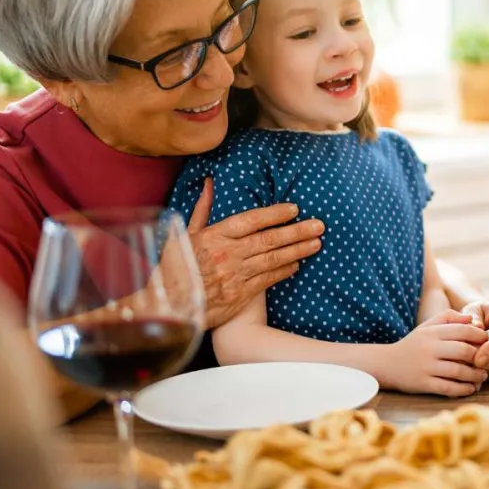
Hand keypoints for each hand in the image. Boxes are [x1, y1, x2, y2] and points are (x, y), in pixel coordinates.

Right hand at [187, 178, 324, 327]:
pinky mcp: (240, 295)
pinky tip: (297, 264)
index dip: (275, 214)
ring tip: (316, 243)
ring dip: (297, 250)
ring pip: (273, 260)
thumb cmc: (176, 267)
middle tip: (319, 226)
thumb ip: (202, 209)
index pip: (251, 220)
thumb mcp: (185, 234)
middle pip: (269, 240)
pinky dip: (284, 271)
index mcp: (214, 236)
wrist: (170, 305)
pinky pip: (267, 280)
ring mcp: (235, 275)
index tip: (294, 209)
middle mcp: (227, 254)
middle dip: (297, 231)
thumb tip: (211, 183)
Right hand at [375, 311, 488, 396]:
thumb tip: (472, 318)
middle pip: (463, 351)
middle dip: (480, 357)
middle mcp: (430, 348)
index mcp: (432, 333)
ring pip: (458, 371)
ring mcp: (426, 367)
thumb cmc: (412, 344)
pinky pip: (448, 388)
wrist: (385, 364)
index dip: (479, 336)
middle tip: (488, 363)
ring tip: (482, 377)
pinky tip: (470, 389)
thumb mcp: (426, 326)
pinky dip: (462, 389)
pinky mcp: (423, 384)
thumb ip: (448, 318)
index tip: (488, 342)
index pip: (463, 330)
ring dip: (475, 375)